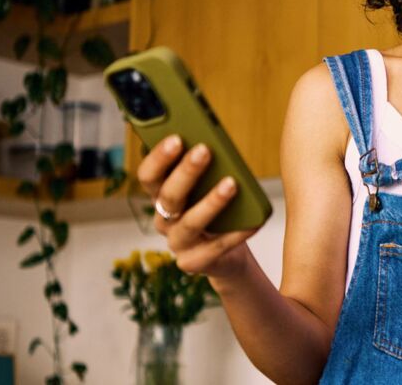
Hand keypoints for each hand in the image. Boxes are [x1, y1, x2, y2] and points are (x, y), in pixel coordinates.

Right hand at [137, 135, 260, 277]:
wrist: (227, 255)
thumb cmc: (218, 211)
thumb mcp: (208, 187)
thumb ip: (206, 168)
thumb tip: (215, 142)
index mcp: (161, 196)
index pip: (148, 176)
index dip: (158, 157)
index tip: (176, 138)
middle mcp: (164, 220)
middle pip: (168, 196)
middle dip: (186, 172)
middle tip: (204, 151)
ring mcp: (177, 244)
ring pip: (190, 223)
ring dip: (210, 202)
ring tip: (231, 184)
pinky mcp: (194, 263)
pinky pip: (216, 247)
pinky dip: (236, 234)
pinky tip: (252, 221)